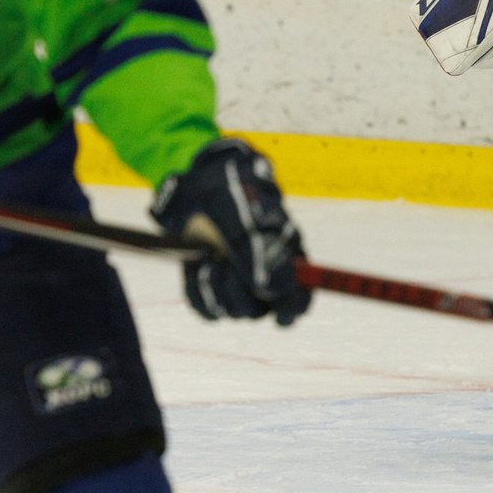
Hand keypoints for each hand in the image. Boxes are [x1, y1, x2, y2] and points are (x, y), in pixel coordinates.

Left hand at [149, 138, 312, 325]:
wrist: (194, 178)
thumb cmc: (230, 189)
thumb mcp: (243, 215)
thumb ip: (258, 252)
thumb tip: (273, 290)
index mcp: (285, 253)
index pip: (299, 294)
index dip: (294, 307)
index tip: (282, 315)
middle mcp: (263, 272)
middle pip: (262, 309)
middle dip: (239, 294)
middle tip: (221, 265)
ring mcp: (236, 279)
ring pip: (234, 311)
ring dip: (216, 290)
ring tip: (206, 260)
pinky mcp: (210, 284)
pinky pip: (208, 308)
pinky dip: (199, 292)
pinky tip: (195, 267)